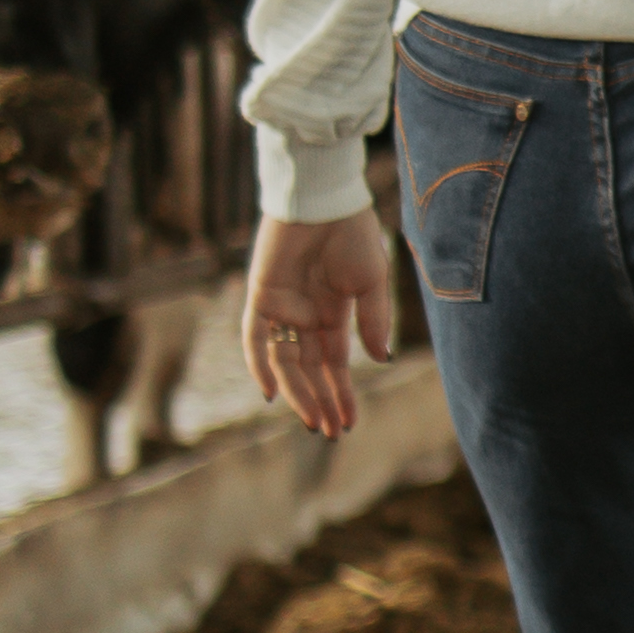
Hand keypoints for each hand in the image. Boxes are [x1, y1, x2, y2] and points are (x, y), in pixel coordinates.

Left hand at [240, 210, 399, 442]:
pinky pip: (255, 338)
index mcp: (333, 312)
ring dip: (298, 393)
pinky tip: (271, 393)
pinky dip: (259, 365)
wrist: (326, 199)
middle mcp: (305, 315)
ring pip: (286, 362)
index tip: (350, 423)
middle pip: (310, 370)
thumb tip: (379, 360)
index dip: (342, 393)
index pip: (335, 363)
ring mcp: (282, 307)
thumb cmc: (352, 233)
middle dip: (321, 402)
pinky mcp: (261, 295)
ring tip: (313, 421)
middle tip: (330, 433)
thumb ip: (373, 321)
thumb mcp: (372, 282)